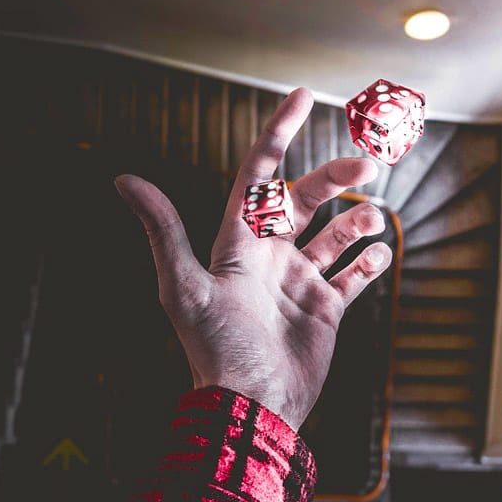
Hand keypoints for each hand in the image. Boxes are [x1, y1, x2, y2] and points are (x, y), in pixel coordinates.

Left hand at [114, 87, 391, 430]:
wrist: (252, 406)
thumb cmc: (215, 349)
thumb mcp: (184, 287)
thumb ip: (162, 230)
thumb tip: (123, 179)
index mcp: (237, 241)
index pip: (259, 174)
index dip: (278, 133)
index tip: (301, 95)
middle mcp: (268, 255)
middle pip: (305, 198)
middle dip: (334, 178)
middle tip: (367, 168)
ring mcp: (297, 280)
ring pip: (334, 232)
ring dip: (356, 219)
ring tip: (371, 220)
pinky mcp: (323, 308)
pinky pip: (352, 274)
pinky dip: (369, 259)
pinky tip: (379, 253)